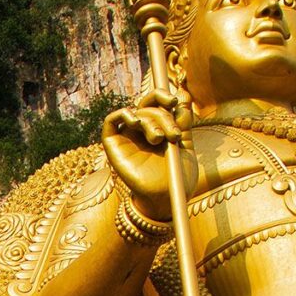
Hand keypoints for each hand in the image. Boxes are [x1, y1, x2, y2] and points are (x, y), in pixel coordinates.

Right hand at [101, 83, 182, 220]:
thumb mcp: (185, 146)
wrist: (165, 199)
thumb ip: (183, 124)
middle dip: (162, 114)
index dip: (163, 96)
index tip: (175, 100)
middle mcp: (142, 130)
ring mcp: (127, 137)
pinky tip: (134, 120)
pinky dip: (122, 114)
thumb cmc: (176, 178)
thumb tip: (182, 100)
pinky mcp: (113, 145)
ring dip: (150, 120)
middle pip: (147, 106)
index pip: (157, 103)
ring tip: (159, 139)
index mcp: (159, 128)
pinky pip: (110, 121)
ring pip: (135, 113)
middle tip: (173, 134)